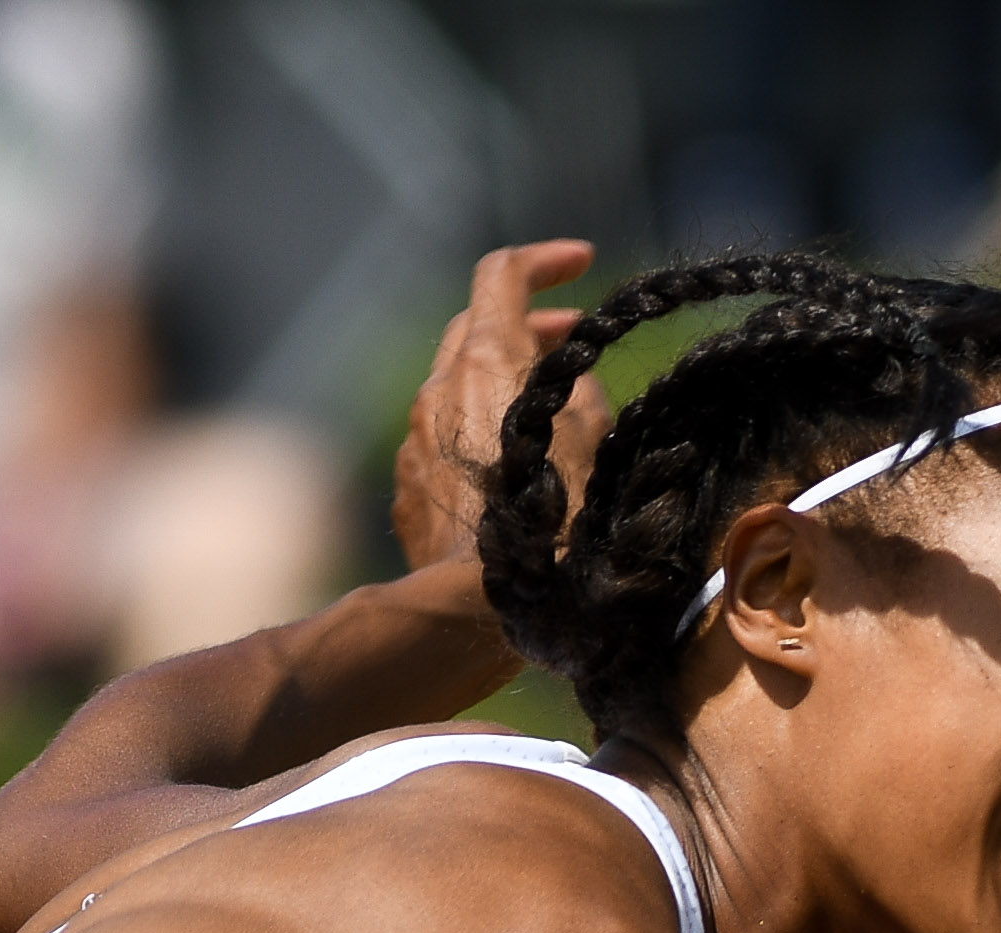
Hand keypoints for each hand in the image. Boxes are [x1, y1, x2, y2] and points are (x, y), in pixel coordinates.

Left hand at [395, 241, 606, 572]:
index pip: (503, 274)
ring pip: (456, 388)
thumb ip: (581, 393)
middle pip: (476, 327)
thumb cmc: (550, 520)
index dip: (543, 261)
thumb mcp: (594, 440)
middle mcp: (439, 388)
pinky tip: (506, 467)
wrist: (478, 603)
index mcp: (488, 360)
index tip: (580, 264)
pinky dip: (475, 434)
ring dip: (498, 384)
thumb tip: (568, 385)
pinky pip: (441, 442)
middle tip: (569, 339)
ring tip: (545, 410)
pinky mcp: (406, 486)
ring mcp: (414, 439)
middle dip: (526, 325)